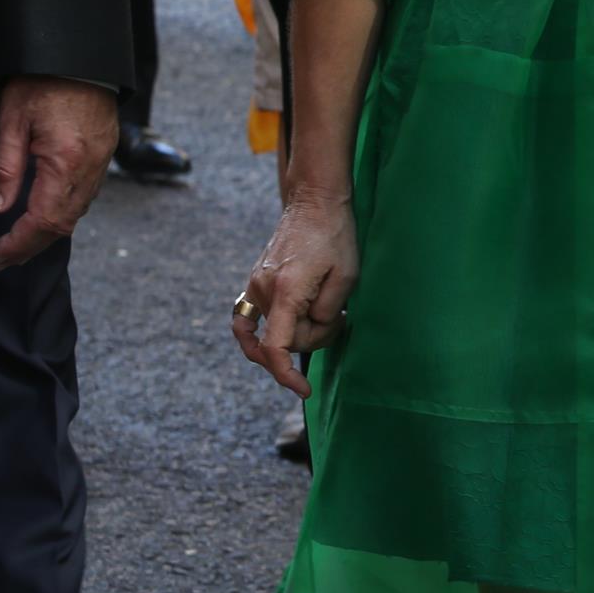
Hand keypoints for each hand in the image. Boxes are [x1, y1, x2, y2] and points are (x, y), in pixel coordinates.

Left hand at [0, 77, 114, 268]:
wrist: (81, 54)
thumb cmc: (43, 81)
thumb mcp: (12, 120)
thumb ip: (5, 167)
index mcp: (65, 160)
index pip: (42, 220)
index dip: (18, 245)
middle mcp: (90, 166)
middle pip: (63, 223)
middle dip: (32, 246)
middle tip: (4, 257)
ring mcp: (102, 160)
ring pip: (77, 211)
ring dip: (49, 231)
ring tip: (20, 240)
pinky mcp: (106, 151)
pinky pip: (86, 193)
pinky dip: (64, 211)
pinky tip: (45, 211)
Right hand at [232, 191, 358, 395]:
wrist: (315, 201)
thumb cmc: (336, 235)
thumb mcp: (346, 278)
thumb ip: (327, 314)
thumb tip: (312, 331)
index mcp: (286, 291)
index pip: (276, 348)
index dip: (287, 375)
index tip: (304, 391)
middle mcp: (262, 292)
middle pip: (283, 339)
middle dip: (315, 337)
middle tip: (341, 318)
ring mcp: (254, 287)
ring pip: (274, 329)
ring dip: (301, 330)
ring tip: (328, 312)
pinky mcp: (255, 282)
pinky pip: (247, 319)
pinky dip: (255, 336)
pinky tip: (261, 346)